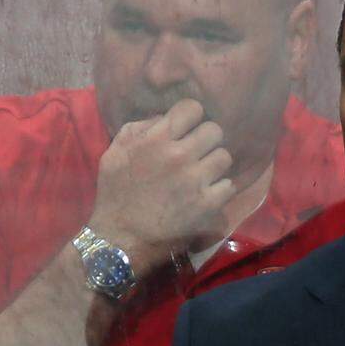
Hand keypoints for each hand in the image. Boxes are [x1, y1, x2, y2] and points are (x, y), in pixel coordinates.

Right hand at [89, 98, 234, 271]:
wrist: (121, 237)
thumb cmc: (115, 194)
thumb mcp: (115, 152)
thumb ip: (139, 128)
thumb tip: (164, 118)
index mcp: (156, 138)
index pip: (193, 108)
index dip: (191, 117)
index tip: (187, 129)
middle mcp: (179, 155)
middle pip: (214, 131)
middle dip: (206, 140)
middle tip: (198, 153)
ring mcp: (195, 181)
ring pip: (224, 157)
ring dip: (215, 165)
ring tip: (204, 174)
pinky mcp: (206, 205)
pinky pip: (228, 186)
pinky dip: (220, 190)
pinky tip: (208, 194)